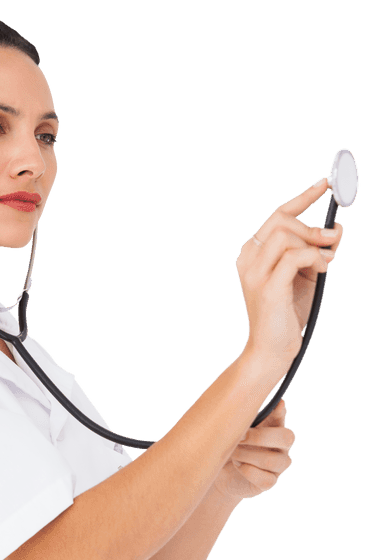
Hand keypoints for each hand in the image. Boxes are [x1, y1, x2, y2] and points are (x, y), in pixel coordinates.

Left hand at [212, 398, 294, 501]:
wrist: (219, 473)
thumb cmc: (227, 446)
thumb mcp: (231, 431)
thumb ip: (238, 419)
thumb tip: (237, 403)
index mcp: (272, 427)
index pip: (281, 417)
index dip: (280, 411)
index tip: (277, 404)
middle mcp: (280, 446)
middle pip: (287, 438)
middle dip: (261, 436)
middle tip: (240, 436)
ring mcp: (278, 465)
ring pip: (275, 461)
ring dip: (249, 455)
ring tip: (233, 453)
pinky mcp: (270, 482)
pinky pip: (266, 479)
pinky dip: (249, 472)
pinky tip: (238, 466)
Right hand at [235, 177, 343, 370]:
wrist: (272, 350)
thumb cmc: (287, 313)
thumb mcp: (306, 274)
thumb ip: (317, 251)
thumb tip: (336, 228)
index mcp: (252, 254)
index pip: (277, 215)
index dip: (303, 197)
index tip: (325, 184)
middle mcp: (248, 260)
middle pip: (282, 221)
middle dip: (312, 228)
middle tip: (332, 241)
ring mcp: (255, 273)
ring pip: (287, 236)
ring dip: (314, 245)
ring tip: (326, 262)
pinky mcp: (268, 287)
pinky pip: (295, 256)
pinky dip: (315, 258)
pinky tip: (322, 270)